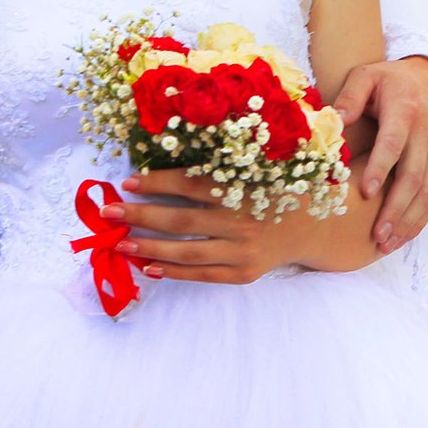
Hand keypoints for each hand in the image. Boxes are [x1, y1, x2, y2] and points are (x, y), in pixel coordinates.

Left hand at [101, 169, 364, 283]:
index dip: (156, 183)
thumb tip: (171, 152)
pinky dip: (175, 272)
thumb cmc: (280, 189)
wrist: (318, 227)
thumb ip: (224, 162)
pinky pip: (203, 274)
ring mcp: (243, 250)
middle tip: (109, 212)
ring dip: (150, 247)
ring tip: (121, 243)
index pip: (190, 184)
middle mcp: (241, 220)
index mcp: (243, 187)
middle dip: (140, 215)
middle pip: (181, 220)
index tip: (128, 181)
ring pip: (187, 251)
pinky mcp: (244, 272)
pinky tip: (149, 267)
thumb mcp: (259, 166)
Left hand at [329, 55, 427, 253]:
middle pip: (413, 176)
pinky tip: (402, 237)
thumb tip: (335, 120)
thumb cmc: (389, 81)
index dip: (381, 168)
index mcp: (405, 110)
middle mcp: (427, 132)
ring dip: (408, 221)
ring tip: (386, 244)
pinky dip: (420, 219)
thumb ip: (350, 95)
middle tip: (376, 235)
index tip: (365, 192)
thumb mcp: (367, 75)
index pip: (393, 143)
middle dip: (395, 208)